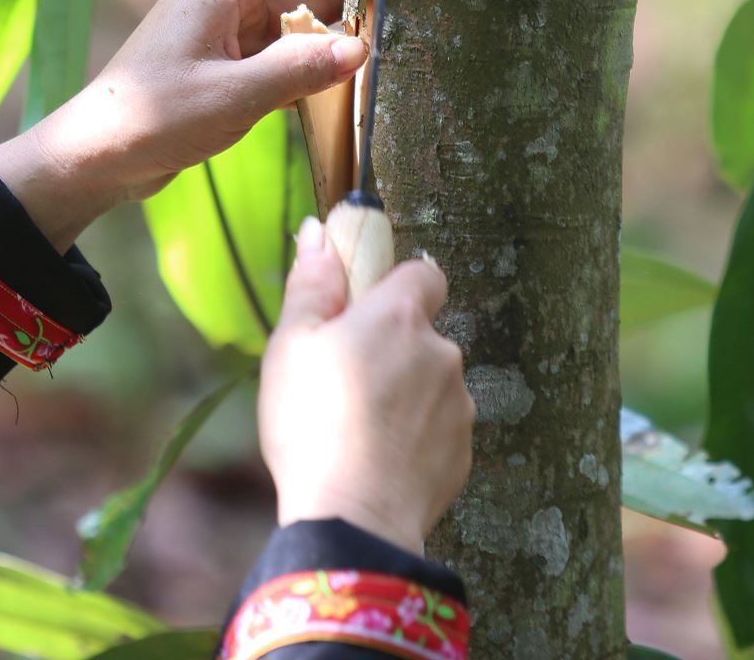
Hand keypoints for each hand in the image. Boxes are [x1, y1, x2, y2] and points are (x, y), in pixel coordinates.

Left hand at [0, 0, 365, 248]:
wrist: (96, 156)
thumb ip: (299, 70)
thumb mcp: (234, 96)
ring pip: (292, 29)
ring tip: (390, 46)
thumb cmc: (154, 117)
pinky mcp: (220, 68)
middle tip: (411, 2)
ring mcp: (221, 35)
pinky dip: (304, 68)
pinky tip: (341, 85)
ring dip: (329, 41)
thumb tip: (359, 49)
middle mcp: (223, 2)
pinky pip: (275, 58)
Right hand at [257, 217, 475, 555]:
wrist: (352, 520)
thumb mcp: (290, 347)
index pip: (423, 272)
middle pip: (421, 333)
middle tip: (344, 382)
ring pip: (430, 383)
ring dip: (404, 394)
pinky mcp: (463, 452)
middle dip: (392, 349)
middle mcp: (442, 352)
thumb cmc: (312, 426)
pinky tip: (378, 459)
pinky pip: (437, 429)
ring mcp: (459, 405)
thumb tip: (318, 233)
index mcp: (399, 317)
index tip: (364, 308)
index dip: (395, 284)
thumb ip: (311, 285)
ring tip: (357, 429)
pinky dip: (414, 437)